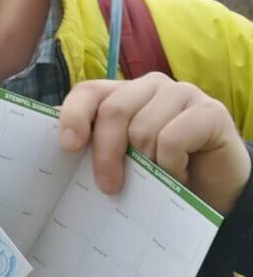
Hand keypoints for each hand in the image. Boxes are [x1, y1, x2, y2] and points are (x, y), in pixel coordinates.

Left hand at [58, 74, 251, 213]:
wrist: (217, 190)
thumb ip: (97, 146)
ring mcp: (181, 93)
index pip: (89, 91)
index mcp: (124, 93)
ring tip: (158, 179)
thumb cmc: (163, 173)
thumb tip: (59, 145)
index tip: (69, 147)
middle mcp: (150, 86)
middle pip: (113, 111)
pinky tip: (181, 175)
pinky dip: (171, 168)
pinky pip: (173, 140)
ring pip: (143, 129)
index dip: (74, 115)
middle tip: (108, 186)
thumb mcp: (124, 159)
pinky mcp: (209, 111)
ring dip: (147, 166)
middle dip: (106, 153)